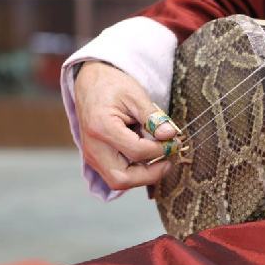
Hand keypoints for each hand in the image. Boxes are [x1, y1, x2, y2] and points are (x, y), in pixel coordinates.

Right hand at [74, 61, 176, 191]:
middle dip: (150, 175)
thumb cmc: (112, 85)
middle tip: (169, 162)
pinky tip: (148, 159)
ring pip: (118, 182)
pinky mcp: (94, 158)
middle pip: (122, 179)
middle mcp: (93, 147)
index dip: (161, 150)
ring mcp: (91, 155)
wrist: (90, 82)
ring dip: (142, 176)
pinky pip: (115, 175)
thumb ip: (153, 117)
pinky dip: (134, 172)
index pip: (137, 152)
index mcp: (102, 128)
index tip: (174, 142)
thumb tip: (171, 135)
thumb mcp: (136, 95)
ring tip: (160, 160)